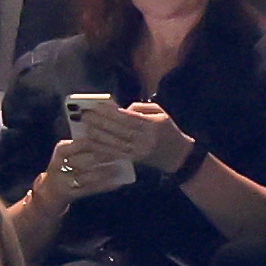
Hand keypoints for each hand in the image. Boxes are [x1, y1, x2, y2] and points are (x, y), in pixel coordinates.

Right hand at [35, 139, 124, 207]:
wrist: (50, 191)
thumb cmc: (67, 167)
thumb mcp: (71, 154)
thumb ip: (87, 147)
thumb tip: (113, 139)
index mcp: (62, 150)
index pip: (85, 143)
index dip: (103, 142)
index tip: (120, 142)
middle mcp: (59, 163)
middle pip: (88, 159)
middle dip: (108, 157)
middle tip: (124, 155)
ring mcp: (63, 180)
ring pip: (90, 175)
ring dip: (108, 171)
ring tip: (121, 168)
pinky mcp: (70, 193)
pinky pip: (91, 189)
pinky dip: (106, 185)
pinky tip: (118, 182)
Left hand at [76, 99, 193, 170]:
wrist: (180, 156)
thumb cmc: (169, 131)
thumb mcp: (161, 113)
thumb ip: (141, 107)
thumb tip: (120, 108)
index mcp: (152, 125)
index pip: (127, 117)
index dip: (110, 112)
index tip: (96, 106)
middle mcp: (146, 139)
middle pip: (119, 129)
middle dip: (100, 122)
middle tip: (85, 115)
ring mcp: (140, 150)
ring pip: (115, 142)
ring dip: (98, 136)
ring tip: (85, 128)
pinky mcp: (136, 159)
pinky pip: (117, 153)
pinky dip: (104, 149)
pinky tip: (93, 144)